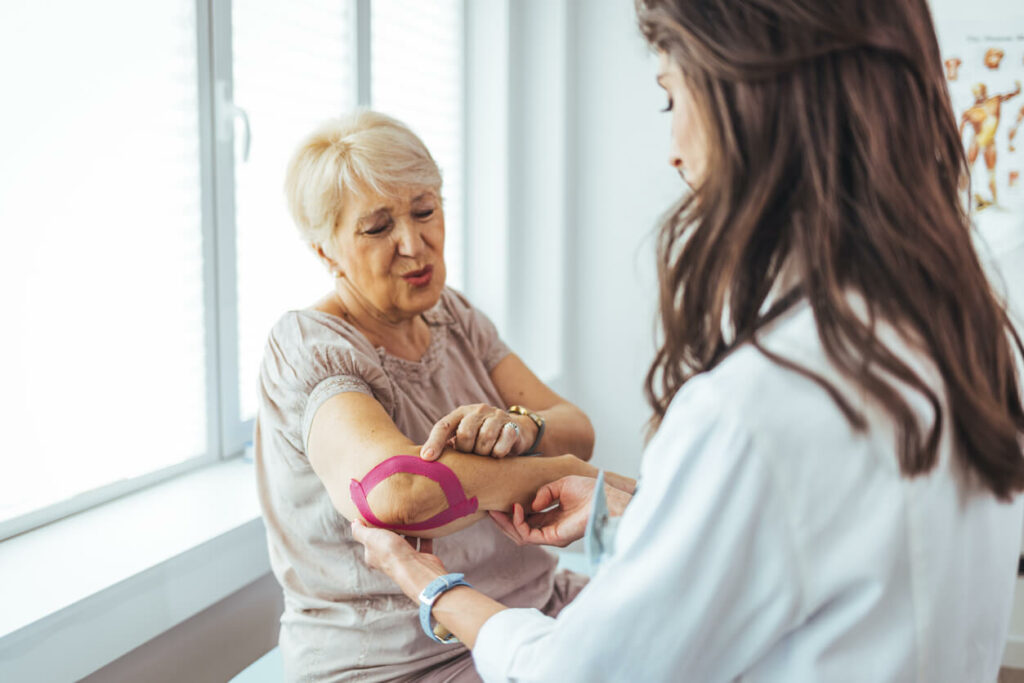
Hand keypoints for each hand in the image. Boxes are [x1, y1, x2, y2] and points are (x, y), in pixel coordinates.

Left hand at [350, 520, 447, 599]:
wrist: (415, 568)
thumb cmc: (391, 553)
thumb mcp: (370, 538)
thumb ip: (360, 531)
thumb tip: (353, 523)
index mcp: (374, 556)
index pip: (371, 542)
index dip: (373, 530)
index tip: (378, 516)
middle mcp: (390, 559)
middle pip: (390, 542)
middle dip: (393, 529)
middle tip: (397, 513)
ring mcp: (406, 559)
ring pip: (407, 542)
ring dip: (410, 531)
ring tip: (411, 516)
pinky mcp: (421, 558)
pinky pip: (423, 543)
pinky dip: (425, 535)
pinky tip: (425, 524)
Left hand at [421, 403, 535, 460]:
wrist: (516, 432)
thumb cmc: (481, 440)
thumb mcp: (464, 440)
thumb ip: (449, 447)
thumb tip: (427, 463)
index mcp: (460, 414)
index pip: (442, 426)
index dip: (434, 442)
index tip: (426, 459)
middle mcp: (477, 411)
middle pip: (465, 433)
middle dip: (466, 450)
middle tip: (470, 457)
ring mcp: (496, 416)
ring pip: (485, 438)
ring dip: (483, 453)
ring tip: (484, 456)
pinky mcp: (512, 425)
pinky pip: (503, 441)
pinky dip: (499, 452)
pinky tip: (498, 455)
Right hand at [489, 475, 598, 546]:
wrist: (604, 497)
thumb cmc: (589, 490)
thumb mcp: (561, 484)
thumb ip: (545, 492)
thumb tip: (531, 504)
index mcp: (553, 516)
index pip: (527, 519)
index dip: (512, 513)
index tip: (500, 503)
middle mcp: (551, 528)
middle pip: (521, 530)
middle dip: (504, 522)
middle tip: (491, 511)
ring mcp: (552, 534)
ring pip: (521, 535)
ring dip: (507, 524)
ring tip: (497, 512)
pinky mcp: (554, 538)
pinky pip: (529, 535)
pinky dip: (519, 524)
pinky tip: (516, 509)